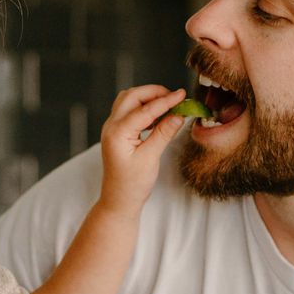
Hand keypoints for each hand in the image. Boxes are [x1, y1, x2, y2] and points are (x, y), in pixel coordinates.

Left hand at [98, 85, 189, 216]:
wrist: (119, 200)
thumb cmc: (132, 184)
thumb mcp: (150, 158)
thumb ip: (164, 133)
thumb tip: (179, 115)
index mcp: (118, 133)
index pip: (145, 110)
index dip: (166, 100)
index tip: (182, 95)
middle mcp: (111, 126)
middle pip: (132, 96)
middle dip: (154, 93)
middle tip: (175, 98)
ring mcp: (112, 128)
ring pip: (128, 101)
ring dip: (148, 98)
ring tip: (168, 105)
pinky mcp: (117, 132)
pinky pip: (128, 111)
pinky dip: (143, 108)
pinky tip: (157, 116)